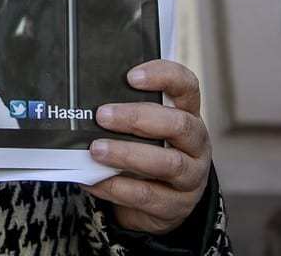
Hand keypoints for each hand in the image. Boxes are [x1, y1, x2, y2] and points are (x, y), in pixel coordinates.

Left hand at [86, 59, 211, 234]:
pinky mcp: (177, 205)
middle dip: (137, 118)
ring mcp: (191, 176)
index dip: (163, 76)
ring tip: (96, 150)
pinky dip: (116, 187)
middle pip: (178, 124)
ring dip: (127, 154)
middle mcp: (195, 143)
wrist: (161, 199)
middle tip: (102, 116)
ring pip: (168, 163)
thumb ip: (125, 113)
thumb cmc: (147, 150)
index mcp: (187, 113)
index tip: (131, 76)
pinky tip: (93, 180)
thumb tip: (84, 104)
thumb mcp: (143, 128)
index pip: (186, 86)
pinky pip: (147, 195)